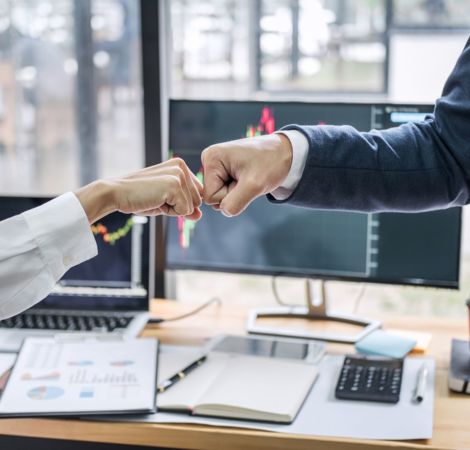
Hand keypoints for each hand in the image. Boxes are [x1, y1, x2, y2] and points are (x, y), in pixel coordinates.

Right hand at [75, 159, 202, 223]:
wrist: (116, 194)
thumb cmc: (139, 197)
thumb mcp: (167, 202)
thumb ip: (185, 206)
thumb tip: (200, 215)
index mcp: (180, 165)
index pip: (197, 195)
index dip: (179, 203)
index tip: (159, 196)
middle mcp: (181, 166)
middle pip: (197, 201)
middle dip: (178, 207)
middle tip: (156, 198)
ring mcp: (178, 175)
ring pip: (192, 207)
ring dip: (173, 210)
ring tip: (154, 199)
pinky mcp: (175, 185)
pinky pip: (185, 211)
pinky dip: (170, 212)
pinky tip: (154, 201)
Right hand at [201, 133, 292, 215]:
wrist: (284, 153)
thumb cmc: (271, 164)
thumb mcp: (254, 186)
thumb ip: (235, 203)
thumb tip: (224, 211)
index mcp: (211, 158)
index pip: (210, 197)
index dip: (230, 195)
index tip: (245, 180)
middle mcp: (209, 159)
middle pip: (212, 197)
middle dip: (233, 194)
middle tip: (248, 179)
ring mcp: (215, 165)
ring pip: (219, 196)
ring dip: (236, 193)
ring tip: (248, 177)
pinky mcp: (222, 170)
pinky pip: (224, 192)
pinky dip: (238, 190)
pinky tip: (246, 178)